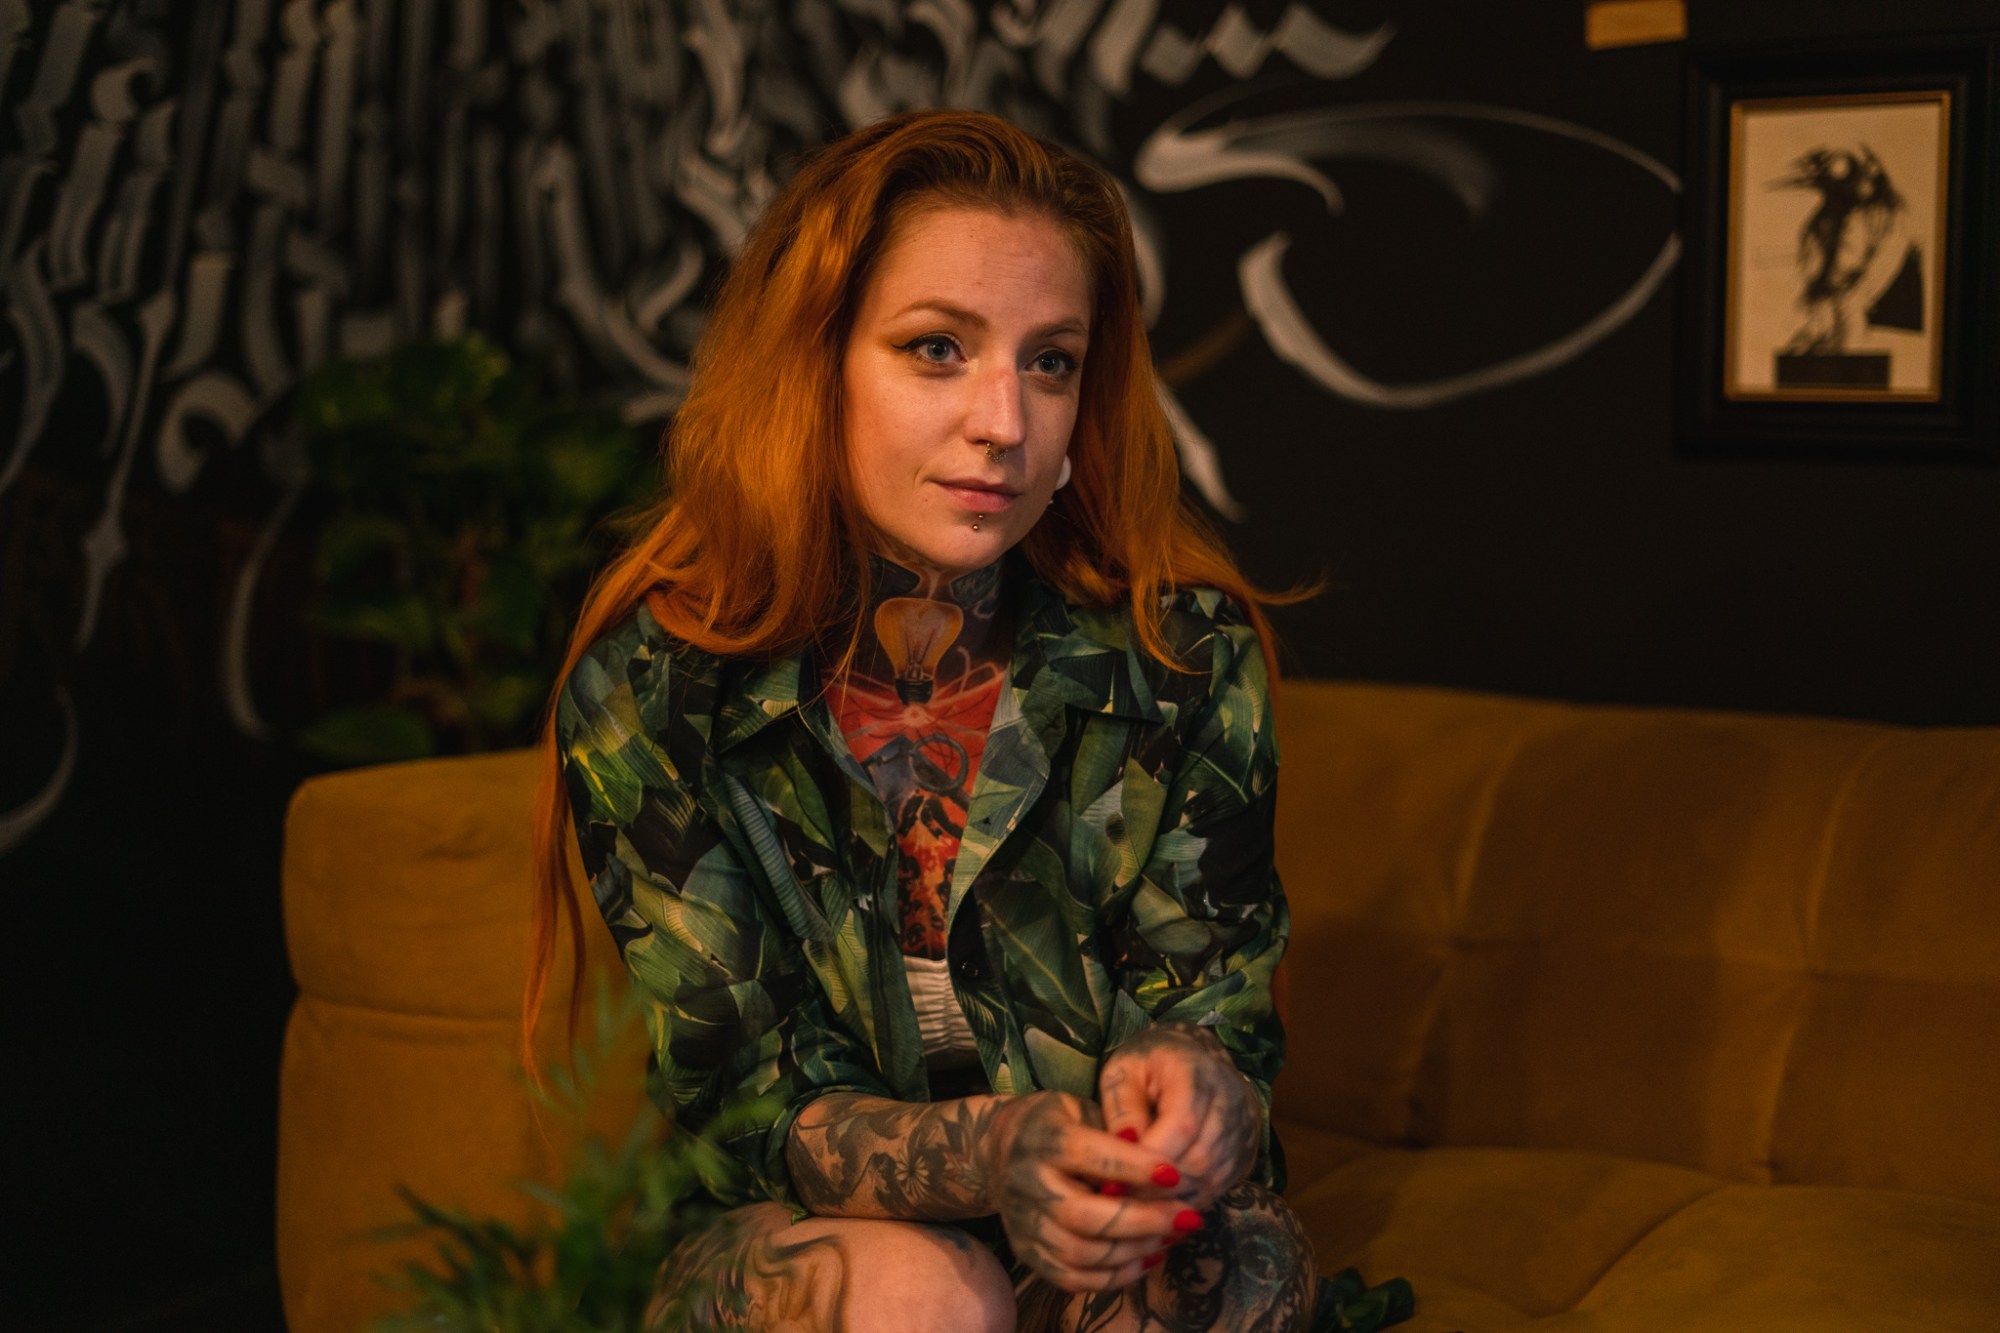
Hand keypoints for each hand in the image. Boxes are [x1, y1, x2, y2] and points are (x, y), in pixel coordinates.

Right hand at [981, 1090, 1206, 1292]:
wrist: (996, 1151)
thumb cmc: (1056, 1123)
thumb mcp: (1082, 1107)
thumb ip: (1117, 1130)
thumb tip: (1164, 1163)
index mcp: (1042, 1138)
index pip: (1088, 1156)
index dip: (1134, 1167)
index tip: (1176, 1174)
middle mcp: (1026, 1183)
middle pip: (1084, 1215)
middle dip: (1143, 1220)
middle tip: (1188, 1216)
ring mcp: (1023, 1223)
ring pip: (1081, 1254)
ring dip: (1135, 1250)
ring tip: (1173, 1236)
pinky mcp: (1026, 1251)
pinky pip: (1072, 1279)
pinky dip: (1115, 1276)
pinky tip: (1148, 1256)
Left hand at [1097, 1021, 1260, 1211]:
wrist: (1194, 1060)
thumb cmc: (1149, 1065)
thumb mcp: (1123, 1072)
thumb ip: (1123, 1109)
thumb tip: (1123, 1149)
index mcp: (1196, 1073)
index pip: (1183, 1124)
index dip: (1150, 1158)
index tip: (1114, 1181)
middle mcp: (1229, 1103)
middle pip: (1199, 1159)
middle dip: (1157, 1187)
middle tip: (1120, 1203)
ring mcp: (1241, 1131)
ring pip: (1210, 1180)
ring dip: (1170, 1200)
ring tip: (1134, 1207)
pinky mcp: (1242, 1154)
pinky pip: (1216, 1189)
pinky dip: (1185, 1203)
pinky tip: (1157, 1208)